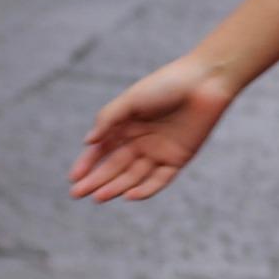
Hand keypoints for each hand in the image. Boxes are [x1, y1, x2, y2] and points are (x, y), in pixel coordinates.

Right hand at [67, 56, 236, 202]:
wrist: (205, 81)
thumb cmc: (165, 85)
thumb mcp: (131, 100)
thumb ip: (108, 119)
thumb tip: (88, 142)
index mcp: (126, 125)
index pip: (102, 150)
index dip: (87, 164)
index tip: (73, 178)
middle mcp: (140, 141)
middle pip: (115, 166)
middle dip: (96, 180)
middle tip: (78, 194)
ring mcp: (159, 151)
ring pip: (134, 175)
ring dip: (116, 187)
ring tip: (99, 197)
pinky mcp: (178, 159)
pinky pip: (159, 179)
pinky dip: (145, 189)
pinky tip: (128, 195)